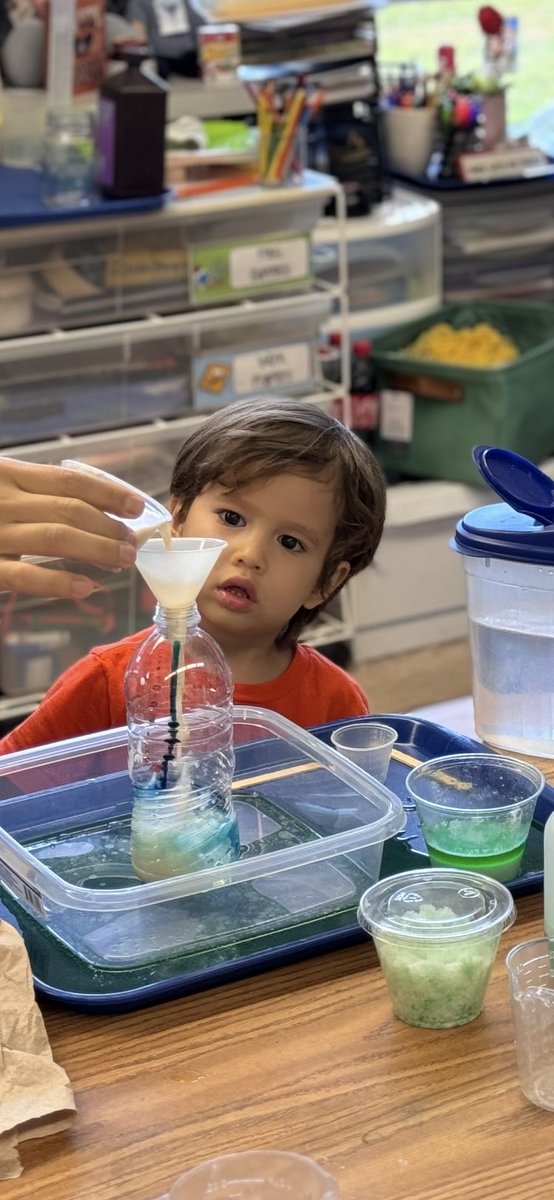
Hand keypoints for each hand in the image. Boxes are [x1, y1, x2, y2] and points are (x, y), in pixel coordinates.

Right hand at [0, 458, 144, 598]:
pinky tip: (86, 587)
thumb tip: (91, 508)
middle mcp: (2, 502)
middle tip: (132, 542)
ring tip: (123, 559)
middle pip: (68, 509)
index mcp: (8, 475)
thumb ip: (30, 492)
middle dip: (108, 526)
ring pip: (55, 538)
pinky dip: (58, 582)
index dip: (107, 494)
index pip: (67, 481)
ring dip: (97, 548)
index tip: (136, 506)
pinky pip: (25, 576)